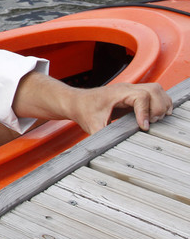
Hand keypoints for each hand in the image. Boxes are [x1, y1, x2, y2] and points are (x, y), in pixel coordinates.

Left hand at [13, 71, 172, 134]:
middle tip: (151, 123)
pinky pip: (154, 93)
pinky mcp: (133, 94)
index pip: (141, 97)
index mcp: (117, 93)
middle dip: (158, 108)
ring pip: (156, 90)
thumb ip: (103, 137)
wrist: (76, 102)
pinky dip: (159, 103)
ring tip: (155, 120)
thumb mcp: (92, 126)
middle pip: (154, 90)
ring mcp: (131, 90)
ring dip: (161, 104)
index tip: (144, 127)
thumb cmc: (83, 110)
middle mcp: (127, 88)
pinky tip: (155, 116)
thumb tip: (110, 149)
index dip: (146, 112)